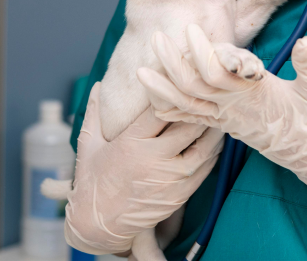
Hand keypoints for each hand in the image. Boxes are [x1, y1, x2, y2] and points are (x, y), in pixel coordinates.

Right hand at [64, 82, 223, 253]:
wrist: (98, 226)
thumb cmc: (92, 182)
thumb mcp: (88, 146)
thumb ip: (94, 113)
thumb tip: (96, 85)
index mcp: (130, 143)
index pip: (159, 110)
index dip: (173, 93)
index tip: (181, 80)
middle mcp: (152, 159)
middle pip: (187, 125)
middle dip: (199, 108)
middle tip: (209, 93)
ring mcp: (169, 178)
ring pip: (202, 146)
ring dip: (212, 128)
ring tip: (218, 112)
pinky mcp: (180, 193)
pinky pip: (205, 167)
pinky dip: (213, 151)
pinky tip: (215, 138)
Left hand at [136, 25, 306, 207]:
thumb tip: (306, 41)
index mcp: (253, 95)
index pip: (218, 73)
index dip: (202, 52)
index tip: (190, 28)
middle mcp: (234, 109)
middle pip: (193, 87)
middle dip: (172, 63)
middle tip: (156, 38)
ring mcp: (227, 120)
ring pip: (186, 106)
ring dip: (163, 88)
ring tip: (142, 71)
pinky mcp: (226, 126)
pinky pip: (192, 120)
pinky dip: (172, 110)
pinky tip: (156, 102)